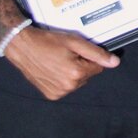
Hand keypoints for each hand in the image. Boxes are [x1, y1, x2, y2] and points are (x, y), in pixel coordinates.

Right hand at [4, 26, 119, 99]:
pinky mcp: (51, 95)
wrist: (23, 47)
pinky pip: (66, 88)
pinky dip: (63, 80)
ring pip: (77, 82)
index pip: (98, 68)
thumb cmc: (47, 41)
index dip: (89, 58)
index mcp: (76, 73)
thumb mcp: (74, 42)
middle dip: (82, 65)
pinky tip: (53, 70)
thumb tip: (114, 62)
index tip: (77, 51)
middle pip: (88, 76)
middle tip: (66, 55)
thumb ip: (96, 53)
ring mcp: (59, 93)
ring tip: (58, 61)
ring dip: (72, 73)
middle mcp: (68, 86)